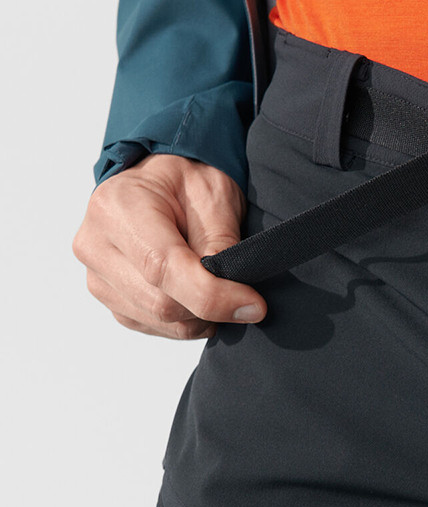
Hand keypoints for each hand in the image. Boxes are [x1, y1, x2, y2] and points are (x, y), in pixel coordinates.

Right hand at [72, 153, 266, 338]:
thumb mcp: (214, 196)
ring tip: (218, 286)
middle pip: (160, 302)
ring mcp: (96, 275)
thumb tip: (234, 295)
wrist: (159, 181)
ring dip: (200, 316)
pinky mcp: (108, 297)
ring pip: (158, 320)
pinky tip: (196, 295)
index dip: (212, 295)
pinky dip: (184, 320)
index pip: (162, 268)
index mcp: (118, 207)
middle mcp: (96, 244)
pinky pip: (151, 325)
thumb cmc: (186, 181)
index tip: (253, 305)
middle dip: (211, 305)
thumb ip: (221, 244)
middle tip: (243, 293)